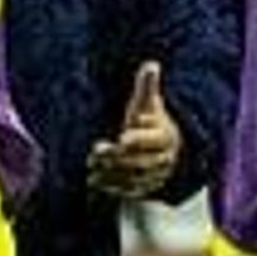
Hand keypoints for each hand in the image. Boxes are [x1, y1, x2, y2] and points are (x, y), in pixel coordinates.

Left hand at [84, 59, 180, 198]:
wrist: (165, 149)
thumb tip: (151, 64)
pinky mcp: (144, 188)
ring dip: (112, 173)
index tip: (121, 138)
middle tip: (96, 151)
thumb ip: (147, 87)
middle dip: (118, 157)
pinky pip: (130, 191)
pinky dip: (112, 187)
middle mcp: (162, 159)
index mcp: (164, 136)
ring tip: (92, 165)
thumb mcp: (147, 104)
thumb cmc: (150, 122)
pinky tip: (94, 180)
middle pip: (141, 161)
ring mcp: (154, 175)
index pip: (153, 140)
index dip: (138, 139)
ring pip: (134, 177)